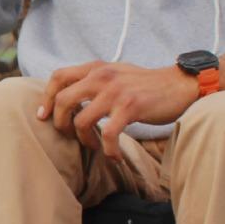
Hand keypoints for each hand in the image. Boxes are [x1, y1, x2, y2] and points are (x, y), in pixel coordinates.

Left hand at [38, 61, 196, 156]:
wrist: (180, 84)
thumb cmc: (146, 85)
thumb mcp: (115, 74)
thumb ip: (93, 81)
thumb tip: (67, 98)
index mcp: (96, 67)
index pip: (58, 77)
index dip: (46, 98)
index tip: (44, 116)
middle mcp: (102, 76)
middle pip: (63, 101)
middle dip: (61, 123)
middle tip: (71, 135)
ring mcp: (115, 91)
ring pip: (81, 120)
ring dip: (84, 140)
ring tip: (95, 146)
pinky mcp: (130, 107)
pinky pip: (107, 134)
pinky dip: (107, 150)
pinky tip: (114, 156)